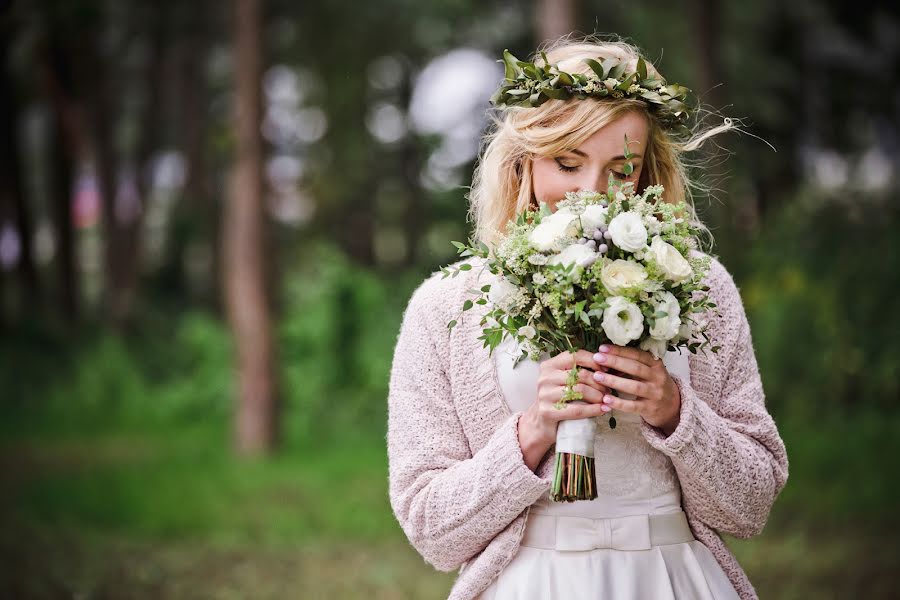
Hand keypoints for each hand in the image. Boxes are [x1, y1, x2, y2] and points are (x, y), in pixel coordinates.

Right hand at [517, 350, 610, 470]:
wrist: (541, 422)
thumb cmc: (558, 399)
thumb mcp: (564, 381)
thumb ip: (579, 371)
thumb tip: (609, 365)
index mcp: (549, 365)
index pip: (575, 356)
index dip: (593, 361)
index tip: (606, 370)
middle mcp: (545, 377)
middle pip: (580, 374)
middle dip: (599, 382)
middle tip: (608, 390)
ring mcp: (545, 394)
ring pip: (580, 391)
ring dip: (598, 396)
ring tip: (606, 400)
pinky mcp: (547, 411)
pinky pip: (577, 410)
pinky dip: (593, 410)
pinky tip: (603, 410)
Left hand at [591, 344, 681, 434]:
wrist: (672, 407)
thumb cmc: (653, 385)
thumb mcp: (649, 371)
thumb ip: (632, 364)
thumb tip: (606, 356)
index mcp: (656, 364)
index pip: (638, 354)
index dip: (620, 351)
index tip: (602, 348)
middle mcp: (658, 377)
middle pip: (635, 368)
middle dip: (615, 362)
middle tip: (596, 358)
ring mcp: (655, 394)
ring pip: (634, 386)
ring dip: (614, 381)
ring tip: (597, 376)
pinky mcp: (650, 408)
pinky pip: (633, 406)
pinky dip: (619, 403)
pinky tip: (606, 399)